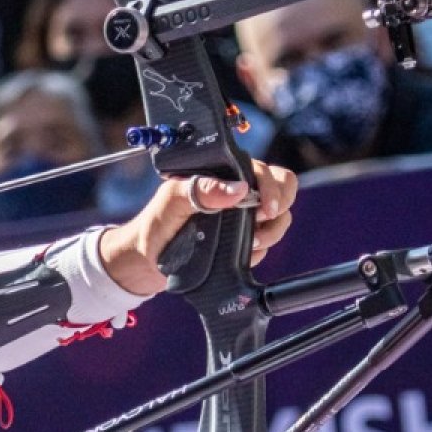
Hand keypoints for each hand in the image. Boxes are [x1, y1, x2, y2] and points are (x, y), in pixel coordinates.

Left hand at [97, 161, 298, 294]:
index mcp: (223, 174)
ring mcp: (243, 217)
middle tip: (260, 224)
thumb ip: (200, 190)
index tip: (265, 208)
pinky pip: (266, 244)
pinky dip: (258, 251)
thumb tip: (238, 188)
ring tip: (248, 243)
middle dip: (278, 210)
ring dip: (270, 234)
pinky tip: (239, 254)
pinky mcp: (243, 241)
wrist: (147, 260)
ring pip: (279, 220)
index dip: (273, 188)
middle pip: (283, 191)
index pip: (265, 171)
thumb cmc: (156, 223)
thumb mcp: (172, 201)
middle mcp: (237, 193)